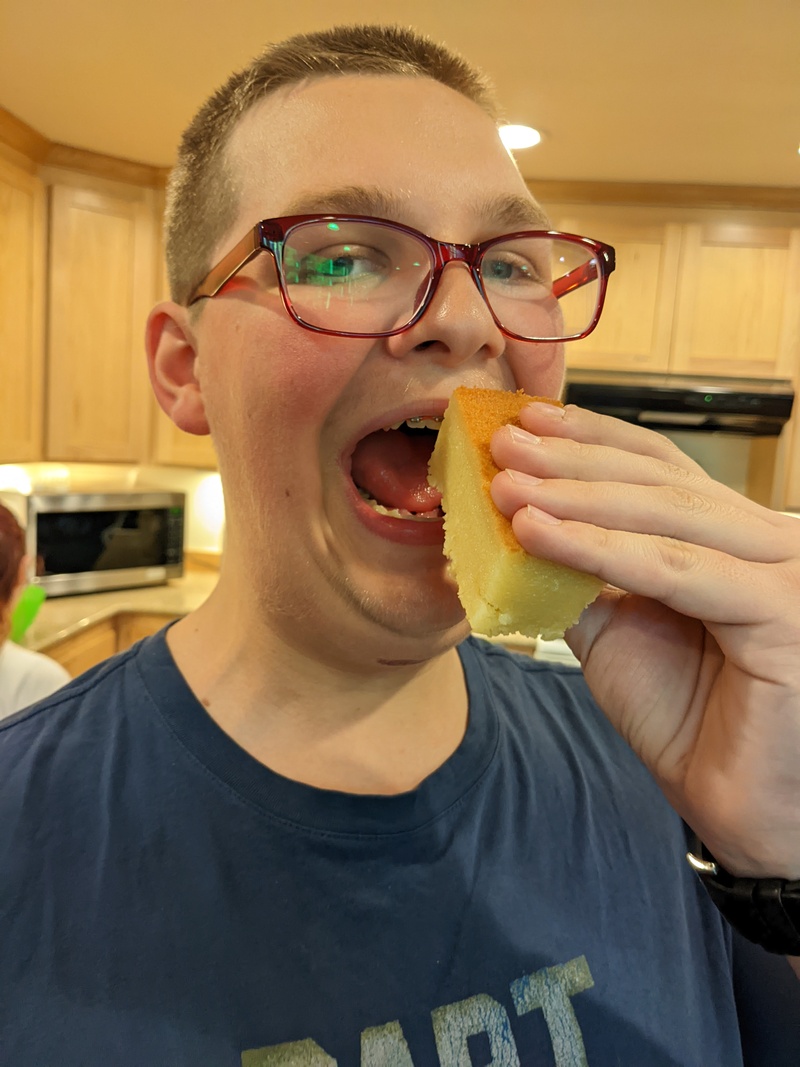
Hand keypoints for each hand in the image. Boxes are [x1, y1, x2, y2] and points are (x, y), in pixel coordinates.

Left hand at [491, 401, 799, 879]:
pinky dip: (598, 550)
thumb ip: (581, 572)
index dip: (591, 440)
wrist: (736, 808)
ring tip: (505, 487)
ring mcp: (783, 571)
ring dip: (573, 498)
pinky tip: (538, 534)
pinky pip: (673, 570)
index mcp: (732, 537)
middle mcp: (766, 541)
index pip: (659, 468)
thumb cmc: (688, 719)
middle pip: (657, 482)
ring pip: (662, 518)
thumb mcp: (617, 628)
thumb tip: (513, 524)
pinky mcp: (783, 612)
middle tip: (501, 446)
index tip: (523, 422)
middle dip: (570, 462)